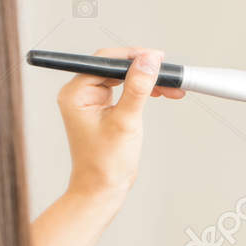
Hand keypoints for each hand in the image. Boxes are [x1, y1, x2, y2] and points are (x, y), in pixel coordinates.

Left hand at [54, 45, 184, 205]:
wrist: (102, 190)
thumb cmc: (105, 163)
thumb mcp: (125, 121)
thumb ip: (138, 88)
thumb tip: (149, 60)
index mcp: (75, 93)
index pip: (105, 60)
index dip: (132, 56)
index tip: (156, 58)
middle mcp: (79, 93)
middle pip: (115, 67)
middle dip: (143, 69)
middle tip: (167, 73)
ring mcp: (90, 100)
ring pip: (122, 77)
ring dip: (146, 81)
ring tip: (169, 88)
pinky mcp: (101, 108)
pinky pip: (124, 90)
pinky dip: (142, 91)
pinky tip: (160, 93)